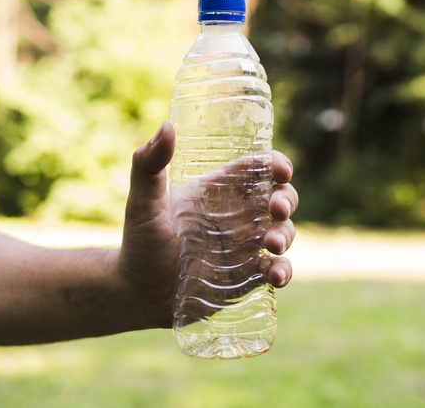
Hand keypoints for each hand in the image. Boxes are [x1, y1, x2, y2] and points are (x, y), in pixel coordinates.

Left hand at [118, 121, 297, 327]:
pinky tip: (276, 276)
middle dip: (286, 199)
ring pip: (283, 231)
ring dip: (285, 234)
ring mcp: (246, 246)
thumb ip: (148, 166)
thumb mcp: (142, 204)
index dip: (276, 164)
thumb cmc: (138, 245)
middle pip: (279, 197)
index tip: (281, 171)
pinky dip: (284, 270)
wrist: (137, 297)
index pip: (257, 169)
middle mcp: (238, 215)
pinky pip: (277, 268)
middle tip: (276, 209)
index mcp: (218, 192)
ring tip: (272, 245)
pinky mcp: (249, 275)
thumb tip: (167, 126)